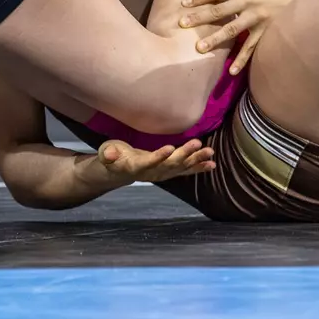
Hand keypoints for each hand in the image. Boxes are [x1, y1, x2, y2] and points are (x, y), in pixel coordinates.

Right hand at [93, 138, 215, 183]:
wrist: (119, 171)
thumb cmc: (112, 158)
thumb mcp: (107, 152)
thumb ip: (108, 154)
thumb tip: (108, 153)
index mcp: (136, 167)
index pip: (148, 162)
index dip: (158, 157)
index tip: (169, 148)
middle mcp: (152, 173)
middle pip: (169, 165)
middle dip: (184, 155)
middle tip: (197, 144)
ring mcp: (162, 174)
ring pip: (181, 167)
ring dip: (196, 160)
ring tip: (210, 152)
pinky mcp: (169, 171)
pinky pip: (185, 171)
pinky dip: (198, 167)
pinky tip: (211, 164)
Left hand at [179, 0, 309, 72]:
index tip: (182, 4)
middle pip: (219, 10)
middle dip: (200, 17)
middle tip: (181, 24)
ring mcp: (257, 17)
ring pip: (232, 30)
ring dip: (215, 39)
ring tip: (199, 49)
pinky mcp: (267, 31)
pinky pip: (251, 47)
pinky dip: (242, 60)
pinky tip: (230, 71)